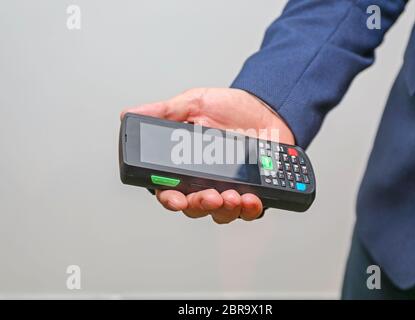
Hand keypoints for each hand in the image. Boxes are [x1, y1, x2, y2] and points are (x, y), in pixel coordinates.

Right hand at [122, 88, 293, 223]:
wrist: (267, 109)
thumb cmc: (230, 108)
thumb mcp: (195, 103)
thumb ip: (165, 112)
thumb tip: (129, 113)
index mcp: (185, 165)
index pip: (169, 190)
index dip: (170, 199)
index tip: (175, 199)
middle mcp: (204, 182)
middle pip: (194, 207)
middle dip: (200, 206)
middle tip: (210, 196)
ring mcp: (228, 189)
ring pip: (220, 214)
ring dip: (225, 210)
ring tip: (233, 196)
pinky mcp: (252, 193)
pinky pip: (248, 212)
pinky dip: (249, 209)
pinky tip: (251, 199)